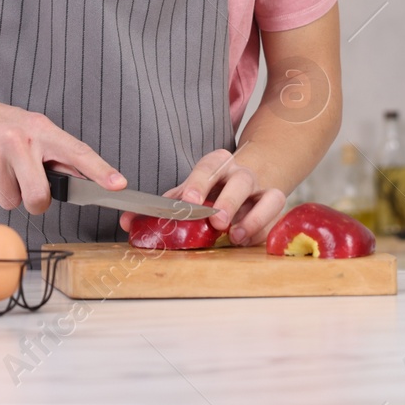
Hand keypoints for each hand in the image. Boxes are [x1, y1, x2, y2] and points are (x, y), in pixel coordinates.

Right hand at [0, 80, 124, 213]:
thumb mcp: (29, 127)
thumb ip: (53, 152)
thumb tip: (85, 177)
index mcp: (40, 129)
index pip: (76, 151)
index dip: (99, 170)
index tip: (118, 184)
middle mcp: (18, 139)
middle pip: (39, 197)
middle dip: (34, 202)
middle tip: (24, 185)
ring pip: (11, 202)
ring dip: (5, 193)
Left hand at [119, 149, 285, 245]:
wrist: (248, 179)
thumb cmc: (211, 190)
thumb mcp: (187, 193)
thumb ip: (163, 206)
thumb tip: (127, 222)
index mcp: (216, 165)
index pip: (208, 166)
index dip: (198, 182)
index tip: (188, 201)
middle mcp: (240, 173)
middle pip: (239, 179)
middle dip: (228, 200)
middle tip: (216, 220)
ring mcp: (261, 189)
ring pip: (268, 195)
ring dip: (252, 217)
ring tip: (234, 235)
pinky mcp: (274, 204)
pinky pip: (277, 211)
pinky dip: (263, 226)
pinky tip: (246, 239)